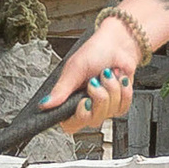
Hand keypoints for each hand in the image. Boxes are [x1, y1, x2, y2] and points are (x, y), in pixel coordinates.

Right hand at [46, 12, 143, 131]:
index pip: (70, 124)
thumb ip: (61, 89)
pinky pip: (122, 107)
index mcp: (70, 100)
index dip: (79, 117)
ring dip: (111, 89)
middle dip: (99, 97)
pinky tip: (119, 79)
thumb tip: (45, 104)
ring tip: (107, 75)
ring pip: (109, 112)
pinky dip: (123, 90)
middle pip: (93, 120)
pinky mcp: (120, 103)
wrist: (118, 43)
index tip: (84, 101)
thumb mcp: (74, 69)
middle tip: (95, 81)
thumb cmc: (96, 52)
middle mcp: (87, 106)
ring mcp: (104, 106)